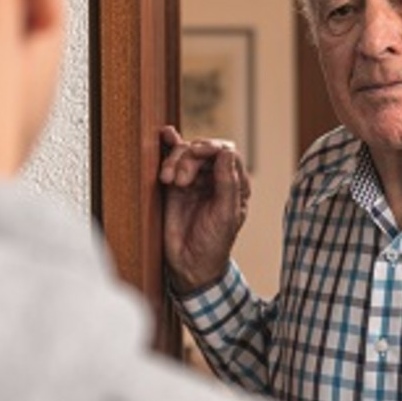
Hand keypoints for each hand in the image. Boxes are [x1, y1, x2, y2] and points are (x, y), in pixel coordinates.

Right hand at [158, 125, 250, 294]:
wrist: (189, 265)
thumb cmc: (213, 244)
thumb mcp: (226, 216)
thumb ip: (227, 184)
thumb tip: (226, 152)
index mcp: (235, 184)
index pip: (227, 153)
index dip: (212, 148)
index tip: (198, 153)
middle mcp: (216, 178)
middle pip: (204, 150)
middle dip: (190, 158)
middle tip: (180, 180)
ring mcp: (195, 180)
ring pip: (186, 153)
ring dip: (175, 160)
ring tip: (167, 180)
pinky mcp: (175, 185)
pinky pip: (173, 160)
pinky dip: (170, 147)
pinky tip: (166, 135)